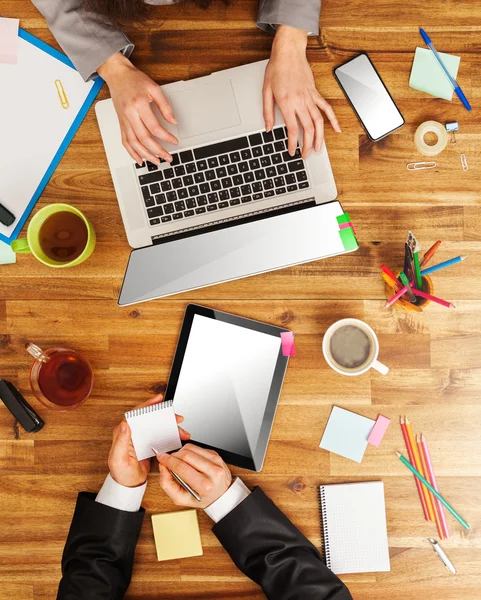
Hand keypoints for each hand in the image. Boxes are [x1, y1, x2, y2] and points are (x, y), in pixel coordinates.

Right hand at [98, 52, 178, 165]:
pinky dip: (132, 153)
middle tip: (168, 158)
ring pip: (134, 144)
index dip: (166, 137)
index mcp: (139, 105)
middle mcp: (130, 115)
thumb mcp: (154, 88)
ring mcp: (124, 121)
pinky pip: (125, 141)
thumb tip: (173, 121)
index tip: (174, 141)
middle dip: (157, 151)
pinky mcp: (120, 123)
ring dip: (146, 155)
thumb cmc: (135, 80)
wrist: (117, 75)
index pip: (154, 127)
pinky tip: (140, 160)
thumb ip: (165, 106)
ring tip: (157, 162)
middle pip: (144, 139)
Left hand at [108, 394, 190, 487]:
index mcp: (123, 433)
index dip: (147, 405)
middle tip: (176, 416)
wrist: (129, 485)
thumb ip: (121, 441)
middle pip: (149, 417)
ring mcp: (141, 438)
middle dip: (164, 415)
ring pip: (157, 425)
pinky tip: (178, 435)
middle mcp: (132, 433)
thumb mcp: (118, 458)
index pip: (135, 414)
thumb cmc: (121, 473)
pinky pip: (161, 434)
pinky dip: (170, 434)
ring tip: (181, 428)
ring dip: (170, 425)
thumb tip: (124, 424)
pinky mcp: (148, 443)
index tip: (157, 400)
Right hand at [156, 444, 231, 507]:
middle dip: (173, 455)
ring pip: (191, 448)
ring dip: (180, 452)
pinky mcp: (216, 455)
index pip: (182, 467)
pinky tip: (190, 460)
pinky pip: (197, 447)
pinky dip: (189, 451)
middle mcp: (212, 472)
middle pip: (186, 455)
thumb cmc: (202, 497)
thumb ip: (167, 484)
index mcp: (204, 485)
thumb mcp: (181, 498)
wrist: (220, 495)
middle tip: (168, 460)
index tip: (161, 458)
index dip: (168, 461)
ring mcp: (216, 462)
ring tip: (179, 461)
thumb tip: (163, 467)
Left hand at [263, 25, 340, 158]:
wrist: (289, 51)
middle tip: (305, 155)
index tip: (292, 152)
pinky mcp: (315, 93)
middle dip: (307, 145)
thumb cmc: (276, 69)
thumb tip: (268, 128)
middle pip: (307, 128)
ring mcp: (310, 97)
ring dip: (319, 137)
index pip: (292, 128)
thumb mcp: (266, 91)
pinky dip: (333, 119)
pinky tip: (336, 129)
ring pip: (318, 121)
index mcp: (287, 102)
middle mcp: (300, 101)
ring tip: (318, 149)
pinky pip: (326, 107)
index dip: (293, 143)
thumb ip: (268, 112)